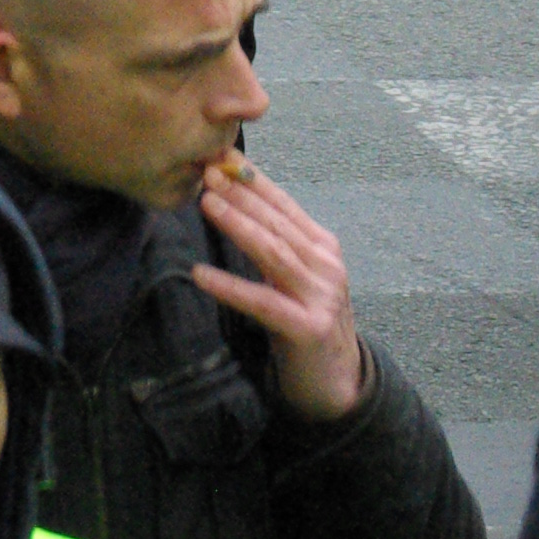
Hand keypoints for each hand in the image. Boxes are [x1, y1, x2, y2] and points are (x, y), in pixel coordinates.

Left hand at [192, 159, 369, 423]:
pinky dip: (230, 286)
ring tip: (206, 204)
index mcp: (322, 246)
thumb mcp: (294, 275)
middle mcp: (326, 265)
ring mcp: (320, 296)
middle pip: (276, 223)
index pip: (283, 204)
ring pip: (273, 252)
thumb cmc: (306, 320)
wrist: (338, 383)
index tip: (219, 155)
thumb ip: (275, 241)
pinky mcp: (308, 328)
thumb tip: (232, 197)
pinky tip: (200, 275)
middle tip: (207, 172)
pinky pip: (262, 301)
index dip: (252, 179)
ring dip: (238, 225)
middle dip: (240, 194)